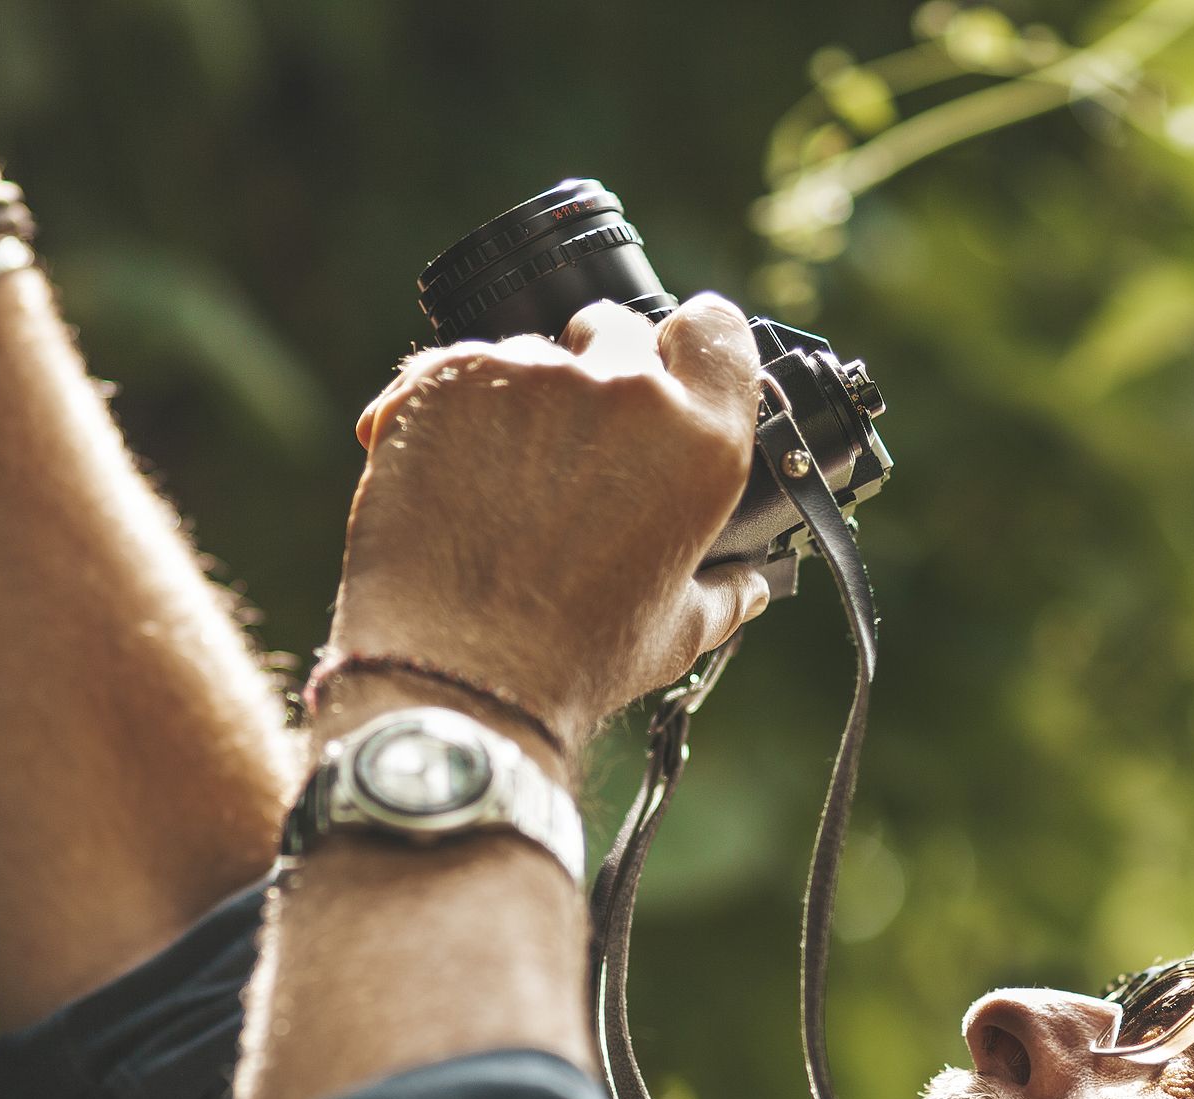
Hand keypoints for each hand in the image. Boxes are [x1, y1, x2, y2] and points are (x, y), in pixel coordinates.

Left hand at [332, 296, 774, 752]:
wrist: (453, 673)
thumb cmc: (572, 661)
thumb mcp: (677, 632)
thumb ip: (724, 590)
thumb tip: (748, 582)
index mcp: (701, 441)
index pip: (717, 331)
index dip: (694, 343)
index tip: (673, 363)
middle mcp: (623, 391)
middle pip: (618, 331)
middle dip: (600, 373)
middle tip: (574, 455)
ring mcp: (529, 377)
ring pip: (531, 358)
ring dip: (521, 401)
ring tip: (501, 489)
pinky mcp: (445, 382)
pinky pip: (455, 375)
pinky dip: (448, 415)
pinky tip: (446, 481)